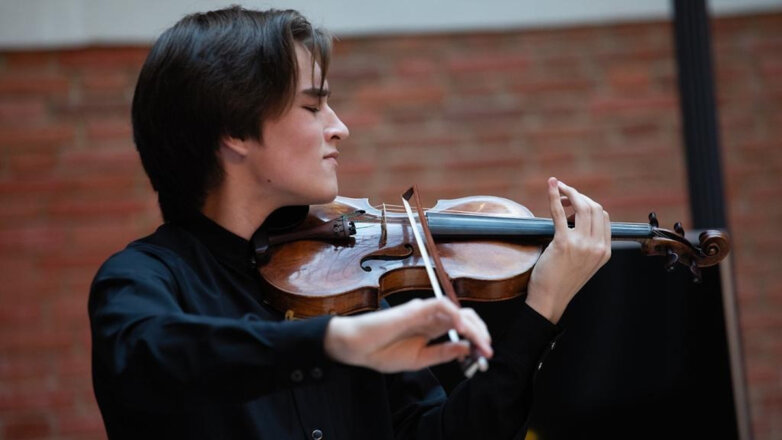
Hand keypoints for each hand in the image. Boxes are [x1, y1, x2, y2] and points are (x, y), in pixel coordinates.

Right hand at [323, 298, 492, 372]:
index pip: (462, 328)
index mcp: (432, 330)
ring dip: (473, 326)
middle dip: (481, 334)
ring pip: (457, 310)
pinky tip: (462, 331)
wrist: (356, 348)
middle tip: (488, 352)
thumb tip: (468, 349)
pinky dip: (455, 316)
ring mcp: (423, 312)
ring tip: (481, 344)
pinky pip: (440, 306)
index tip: (485, 357)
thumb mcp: (419, 360)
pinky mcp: (414, 309)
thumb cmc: (381, 352)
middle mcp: (430, 318)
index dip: (477, 340)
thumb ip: (443, 353)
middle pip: (465, 317)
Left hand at [525, 177, 611, 323]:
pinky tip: (551, 185)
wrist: (549, 300)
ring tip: (558, 189)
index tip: (574, 202)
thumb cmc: (561, 281)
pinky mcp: (563, 243)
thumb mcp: (584, 263)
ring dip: (569, 193)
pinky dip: (554, 195)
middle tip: (565, 192)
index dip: (589, 204)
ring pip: (582, 206)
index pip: (603, 217)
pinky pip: (559, 212)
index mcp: (604, 251)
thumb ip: (586, 244)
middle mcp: (597, 246)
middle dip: (579, 196)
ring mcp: (582, 245)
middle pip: (595, 208)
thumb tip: (574, 219)